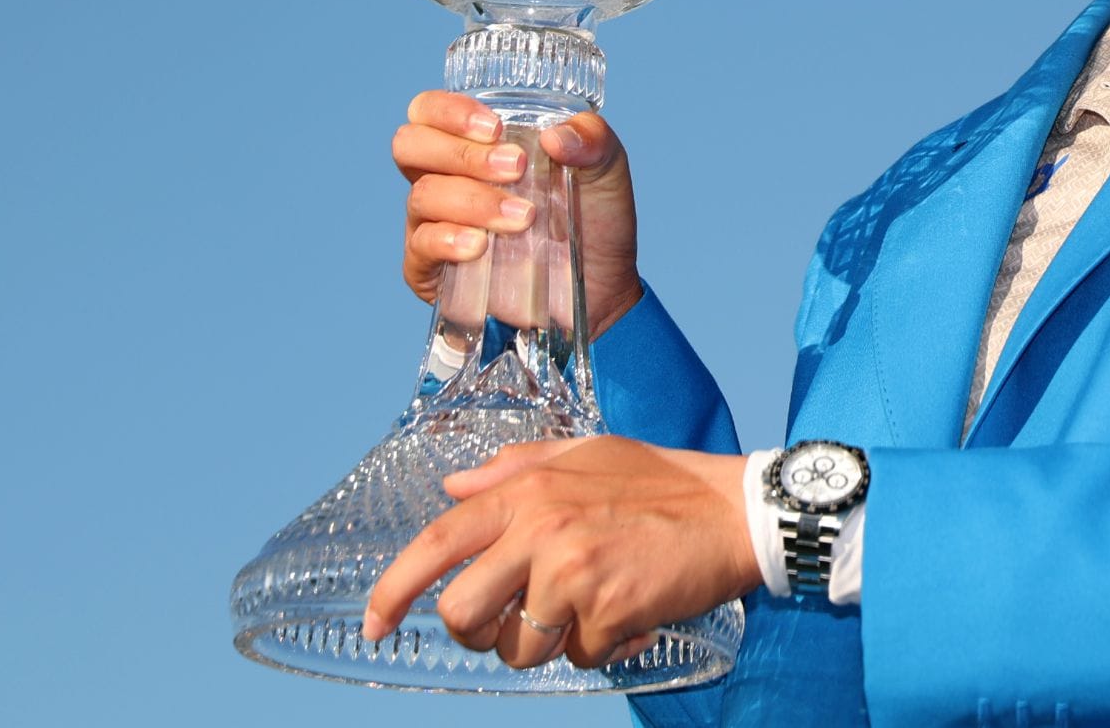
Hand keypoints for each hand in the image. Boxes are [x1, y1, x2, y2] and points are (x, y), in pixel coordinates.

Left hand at [361, 438, 760, 668]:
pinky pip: (578, 657)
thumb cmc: (661, 482)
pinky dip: (602, 646)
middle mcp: (540, 530)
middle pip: (462, 614)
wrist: (734, 512)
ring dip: (547, 643)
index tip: (375, 625)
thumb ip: (513, 467)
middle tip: (515, 624)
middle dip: (480, 632)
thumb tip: (453, 488)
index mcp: (527, 490)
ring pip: (518, 647)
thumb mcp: (584, 452)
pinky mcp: (607, 612)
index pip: (435, 544)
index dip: (394, 590)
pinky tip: (629, 613)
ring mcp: (572, 574)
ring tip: (588, 609)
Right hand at [393, 91, 643, 337]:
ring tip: (524, 217)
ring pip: (423, 196)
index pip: (429, 110)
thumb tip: (556, 135)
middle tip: (515, 168)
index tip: (495, 128)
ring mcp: (434, 223)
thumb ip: (592, 139)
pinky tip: (479, 246)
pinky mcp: (432, 269)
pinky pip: (419, 246)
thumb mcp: (606, 170)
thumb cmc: (593, 219)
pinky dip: (448, 241)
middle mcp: (446, 177)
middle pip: (411, 146)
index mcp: (474, 144)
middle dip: (462, 153)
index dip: (449, 111)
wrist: (601, 286)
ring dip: (474, 201)